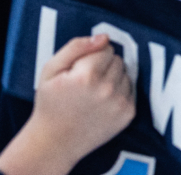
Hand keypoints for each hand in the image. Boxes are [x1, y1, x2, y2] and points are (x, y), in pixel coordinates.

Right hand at [0, 35, 135, 174]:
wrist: (54, 143)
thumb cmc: (50, 104)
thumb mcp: (51, 69)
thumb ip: (76, 47)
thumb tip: (103, 37)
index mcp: (87, 75)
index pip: (106, 48)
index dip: (92, 56)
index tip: (81, 69)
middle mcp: (107, 89)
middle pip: (118, 60)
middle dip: (104, 66)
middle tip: (87, 82)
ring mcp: (119, 103)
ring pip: (126, 73)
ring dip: (113, 78)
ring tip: (94, 92)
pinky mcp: (128, 114)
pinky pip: (131, 89)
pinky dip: (119, 92)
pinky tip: (102, 102)